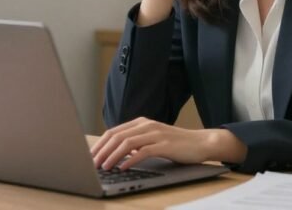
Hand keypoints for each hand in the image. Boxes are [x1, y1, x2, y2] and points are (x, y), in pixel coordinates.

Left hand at [91, 117, 244, 169]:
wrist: (200, 143)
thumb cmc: (176, 144)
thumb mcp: (152, 140)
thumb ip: (136, 143)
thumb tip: (116, 153)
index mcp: (141, 123)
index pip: (113, 132)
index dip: (99, 144)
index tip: (90, 156)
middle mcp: (146, 125)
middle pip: (117, 136)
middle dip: (102, 150)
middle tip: (92, 163)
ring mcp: (155, 134)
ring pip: (127, 143)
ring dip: (112, 156)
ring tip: (104, 167)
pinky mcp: (164, 144)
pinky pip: (143, 151)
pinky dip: (130, 160)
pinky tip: (123, 168)